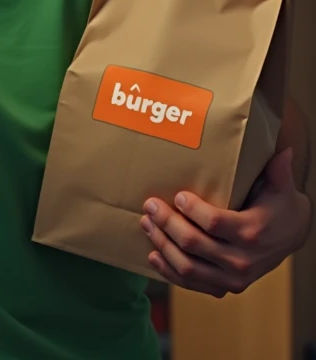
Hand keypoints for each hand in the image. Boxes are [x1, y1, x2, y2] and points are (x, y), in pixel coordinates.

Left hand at [140, 149, 311, 297]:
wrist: (291, 236)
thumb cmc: (280, 206)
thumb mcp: (281, 187)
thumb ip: (278, 169)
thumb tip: (283, 151)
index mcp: (253, 232)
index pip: (214, 223)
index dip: (192, 210)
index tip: (177, 195)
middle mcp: (242, 261)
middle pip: (194, 244)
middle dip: (167, 223)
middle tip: (150, 206)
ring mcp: (233, 279)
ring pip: (188, 267)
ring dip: (162, 245)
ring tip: (147, 224)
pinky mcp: (225, 287)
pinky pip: (191, 283)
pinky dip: (169, 271)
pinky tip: (154, 254)